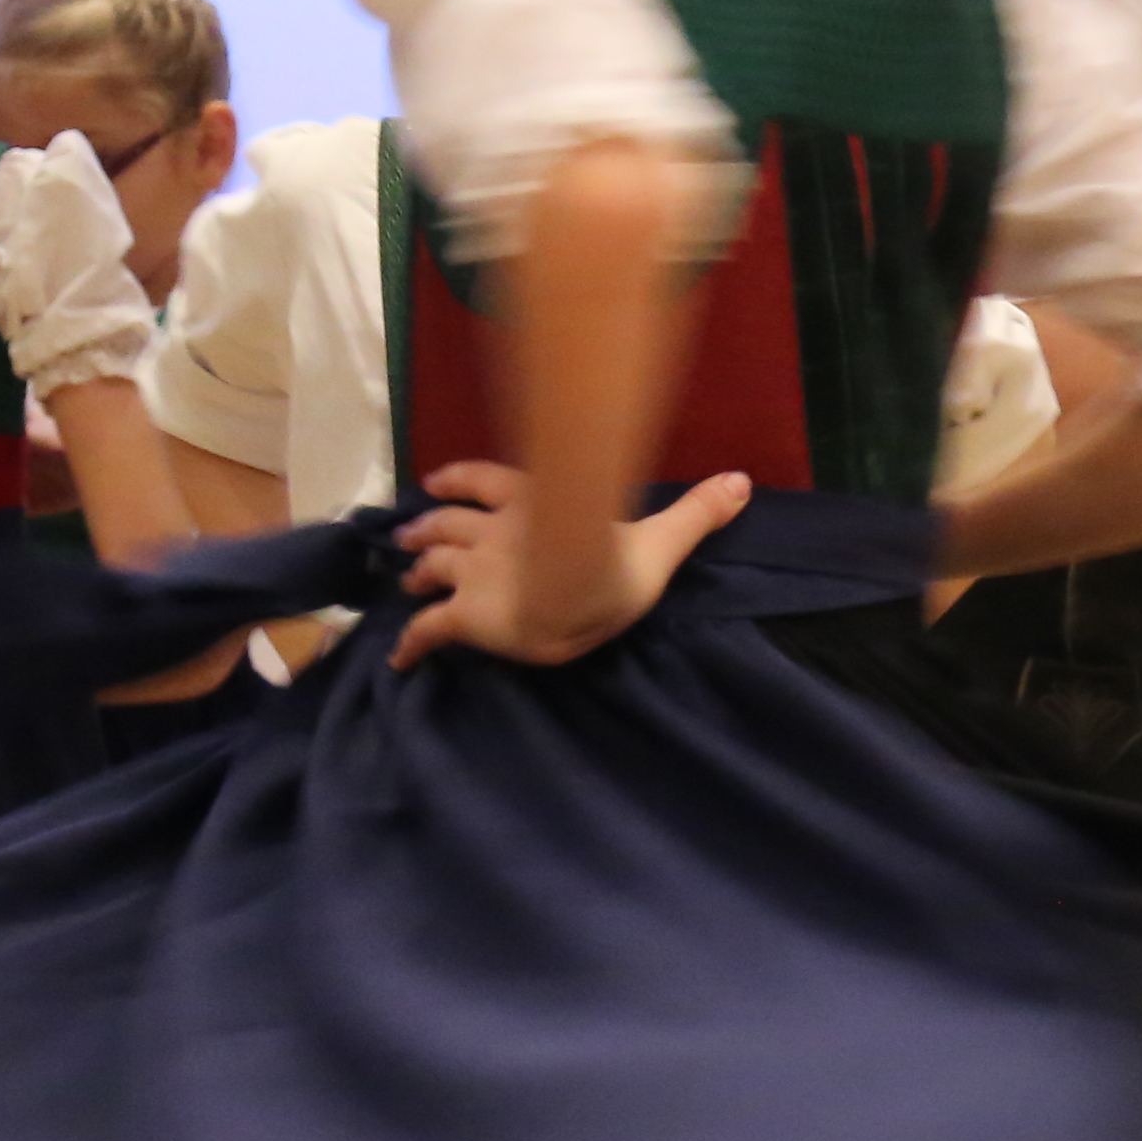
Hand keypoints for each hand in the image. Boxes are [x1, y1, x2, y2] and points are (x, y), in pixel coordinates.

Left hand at [392, 460, 752, 670]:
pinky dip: (411, 644)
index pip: (486, 483)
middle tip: (406, 536)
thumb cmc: (615, 565)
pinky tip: (399, 660)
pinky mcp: (464, 616)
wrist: (575, 591)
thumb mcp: (661, 539)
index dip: (459, 480)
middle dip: (426, 528)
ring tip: (404, 578)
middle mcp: (492, 534)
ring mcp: (473, 574)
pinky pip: (428, 630)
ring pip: (432, 566)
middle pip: (447, 524)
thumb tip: (741, 481)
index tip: (438, 482)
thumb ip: (694, 512)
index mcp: (532, 507)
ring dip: (416, 570)